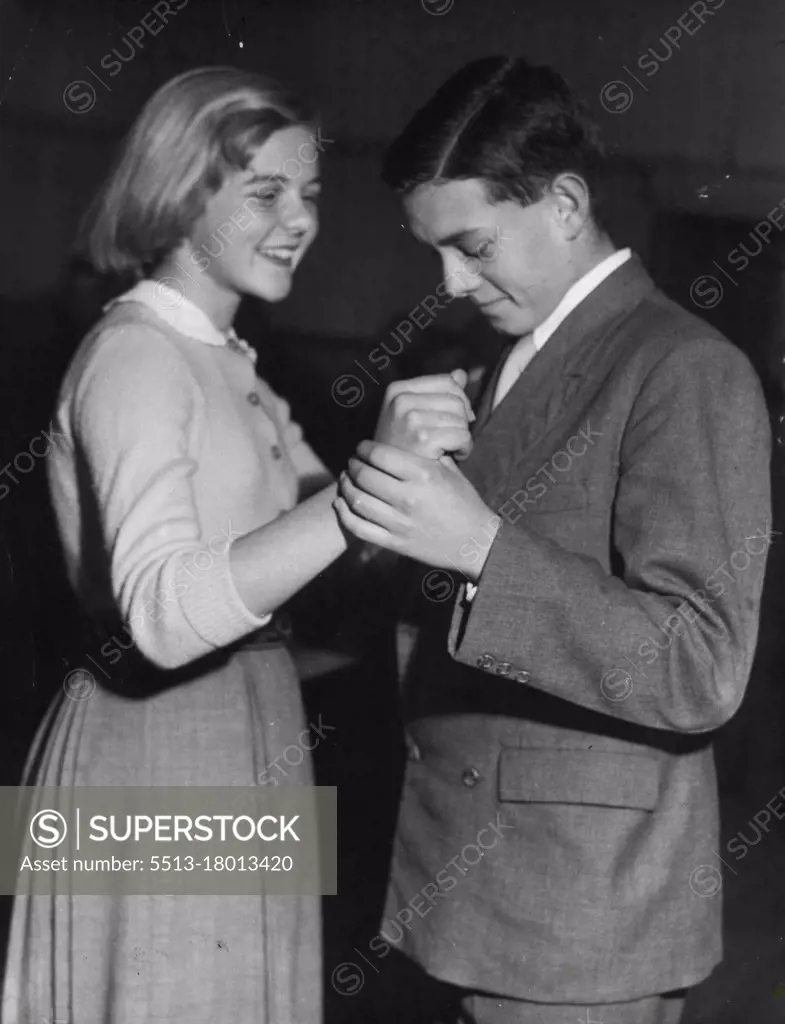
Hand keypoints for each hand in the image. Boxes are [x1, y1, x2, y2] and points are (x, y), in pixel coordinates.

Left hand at [334, 441, 498, 578]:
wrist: (476, 541)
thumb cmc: (464, 502)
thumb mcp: (450, 471)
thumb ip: (427, 454)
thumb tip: (404, 436)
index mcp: (424, 475)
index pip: (380, 454)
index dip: (364, 448)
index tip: (361, 447)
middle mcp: (410, 497)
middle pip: (364, 476)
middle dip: (352, 465)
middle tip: (352, 462)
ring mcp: (401, 522)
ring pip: (358, 501)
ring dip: (346, 487)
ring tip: (346, 479)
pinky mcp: (395, 542)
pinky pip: (359, 528)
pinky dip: (345, 514)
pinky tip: (342, 503)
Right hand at [373, 370, 474, 459]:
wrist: (386, 477)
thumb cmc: (402, 445)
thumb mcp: (411, 412)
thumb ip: (437, 391)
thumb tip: (461, 373)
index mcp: (398, 389)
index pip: (448, 382)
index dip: (460, 400)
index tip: (456, 418)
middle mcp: (401, 400)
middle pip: (457, 400)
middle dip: (462, 420)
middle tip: (452, 436)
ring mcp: (410, 418)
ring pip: (462, 418)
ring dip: (464, 436)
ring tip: (451, 447)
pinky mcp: (423, 438)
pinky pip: (462, 436)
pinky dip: (465, 448)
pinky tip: (455, 455)